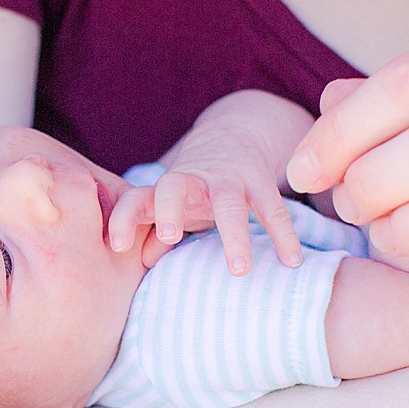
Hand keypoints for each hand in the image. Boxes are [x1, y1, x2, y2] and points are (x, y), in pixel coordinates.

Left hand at [108, 90, 310, 273]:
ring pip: (229, 202)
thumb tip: (140, 260)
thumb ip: (153, 235)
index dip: (124, 219)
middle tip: (168, 236)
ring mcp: (227, 178)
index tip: (116, 245)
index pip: (136, 198)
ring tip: (238, 270)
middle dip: (168, 209)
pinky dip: (283, 234)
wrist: (232, 136)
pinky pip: (272, 208)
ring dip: (233, 233)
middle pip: (174, 187)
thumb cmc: (193, 188)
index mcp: (164, 189)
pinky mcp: (259, 181)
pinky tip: (292, 261)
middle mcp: (192, 180)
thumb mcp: (171, 209)